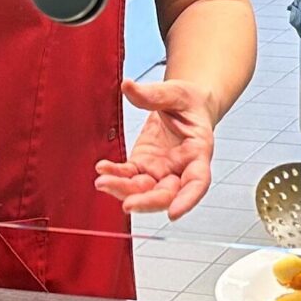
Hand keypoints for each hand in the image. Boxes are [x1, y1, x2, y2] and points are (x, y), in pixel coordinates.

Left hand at [94, 80, 217, 217]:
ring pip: (144, 190)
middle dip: (146, 201)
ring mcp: (160, 170)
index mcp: (198, 152)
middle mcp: (180, 168)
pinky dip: (115, 175)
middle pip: (166, 194)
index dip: (188, 200)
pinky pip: (128, 176)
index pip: (197, 182)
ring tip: (103, 182)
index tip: (174, 213)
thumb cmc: (189, 102)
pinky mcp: (143, 165)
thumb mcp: (176, 92)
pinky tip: (102, 169)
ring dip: (124, 190)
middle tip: (127, 204)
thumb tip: (128, 87)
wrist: (184, 104)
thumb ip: (154, 94)